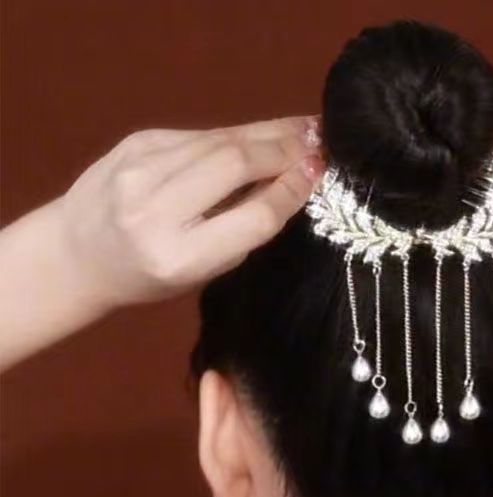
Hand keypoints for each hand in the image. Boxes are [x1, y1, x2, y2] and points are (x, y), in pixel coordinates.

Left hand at [57, 116, 323, 307]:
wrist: (78, 252)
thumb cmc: (149, 277)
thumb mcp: (203, 270)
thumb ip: (243, 230)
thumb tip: (293, 181)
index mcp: (178, 257)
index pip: (251, 217)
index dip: (290, 192)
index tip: (318, 174)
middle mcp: (155, 210)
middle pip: (235, 164)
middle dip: (284, 150)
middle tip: (320, 142)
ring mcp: (140, 168)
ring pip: (220, 140)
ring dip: (267, 133)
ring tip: (302, 129)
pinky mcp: (136, 141)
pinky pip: (201, 134)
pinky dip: (237, 134)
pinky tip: (261, 134)